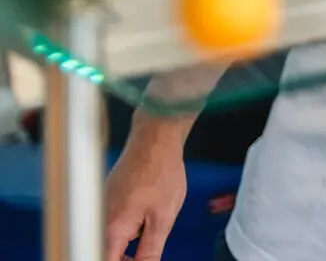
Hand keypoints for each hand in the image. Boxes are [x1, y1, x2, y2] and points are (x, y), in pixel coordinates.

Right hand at [105, 122, 188, 260]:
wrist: (154, 140)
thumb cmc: (160, 173)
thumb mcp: (163, 218)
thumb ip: (150, 250)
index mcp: (111, 230)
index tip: (140, 260)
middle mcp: (98, 221)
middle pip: (105, 253)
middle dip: (126, 259)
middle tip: (148, 253)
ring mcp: (100, 209)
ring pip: (108, 241)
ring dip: (127, 246)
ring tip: (150, 232)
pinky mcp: (106, 201)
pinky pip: (111, 226)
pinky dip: (126, 231)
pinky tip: (145, 219)